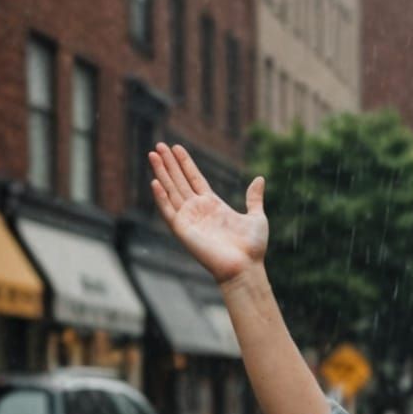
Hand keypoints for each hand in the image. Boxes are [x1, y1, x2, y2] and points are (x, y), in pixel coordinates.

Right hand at [148, 141, 267, 285]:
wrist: (246, 267)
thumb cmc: (252, 247)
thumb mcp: (257, 217)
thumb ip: (254, 198)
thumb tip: (260, 178)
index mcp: (213, 205)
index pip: (195, 179)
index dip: (185, 164)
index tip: (176, 148)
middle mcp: (198, 210)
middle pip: (179, 181)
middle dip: (169, 163)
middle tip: (159, 145)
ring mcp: (189, 219)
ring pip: (171, 191)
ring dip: (161, 173)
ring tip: (152, 154)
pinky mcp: (183, 230)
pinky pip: (168, 211)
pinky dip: (161, 197)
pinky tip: (155, 181)